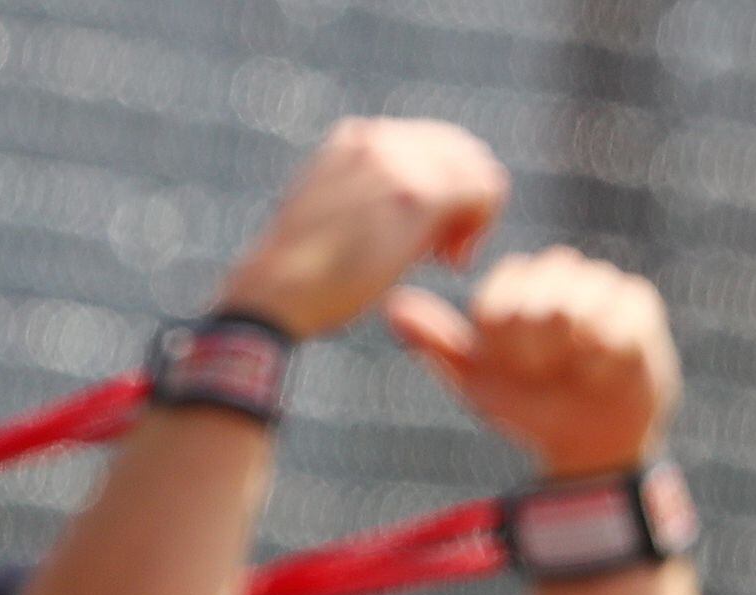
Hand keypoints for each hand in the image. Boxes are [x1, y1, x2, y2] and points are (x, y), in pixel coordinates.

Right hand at [214, 118, 509, 340]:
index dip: (443, 185)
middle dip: (463, 198)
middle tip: (445, 250)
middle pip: (460, 151)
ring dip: (471, 216)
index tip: (429, 237)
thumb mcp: (327, 216)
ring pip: (475, 170)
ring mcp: (399, 163)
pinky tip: (452, 262)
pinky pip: (484, 192)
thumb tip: (403, 208)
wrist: (271, 296)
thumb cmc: (294, 277)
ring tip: (447, 258)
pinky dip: (480, 227)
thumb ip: (364, 195)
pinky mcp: (418, 195)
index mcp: (353, 139)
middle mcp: (378, 138)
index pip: (431, 143)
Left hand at [383, 248, 679, 477]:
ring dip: (571, 352)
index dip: (504, 342)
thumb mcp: (475, 379)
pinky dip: (604, 356)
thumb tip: (391, 305)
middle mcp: (555, 274)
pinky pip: (616, 320)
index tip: (514, 365)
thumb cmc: (527, 405)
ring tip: (576, 367)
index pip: (497, 298)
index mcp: (511, 288)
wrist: (587, 438)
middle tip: (547, 370)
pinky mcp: (638, 302)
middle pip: (538, 296)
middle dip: (538, 348)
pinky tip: (603, 368)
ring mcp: (599, 283)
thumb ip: (436, 341)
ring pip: (577, 305)